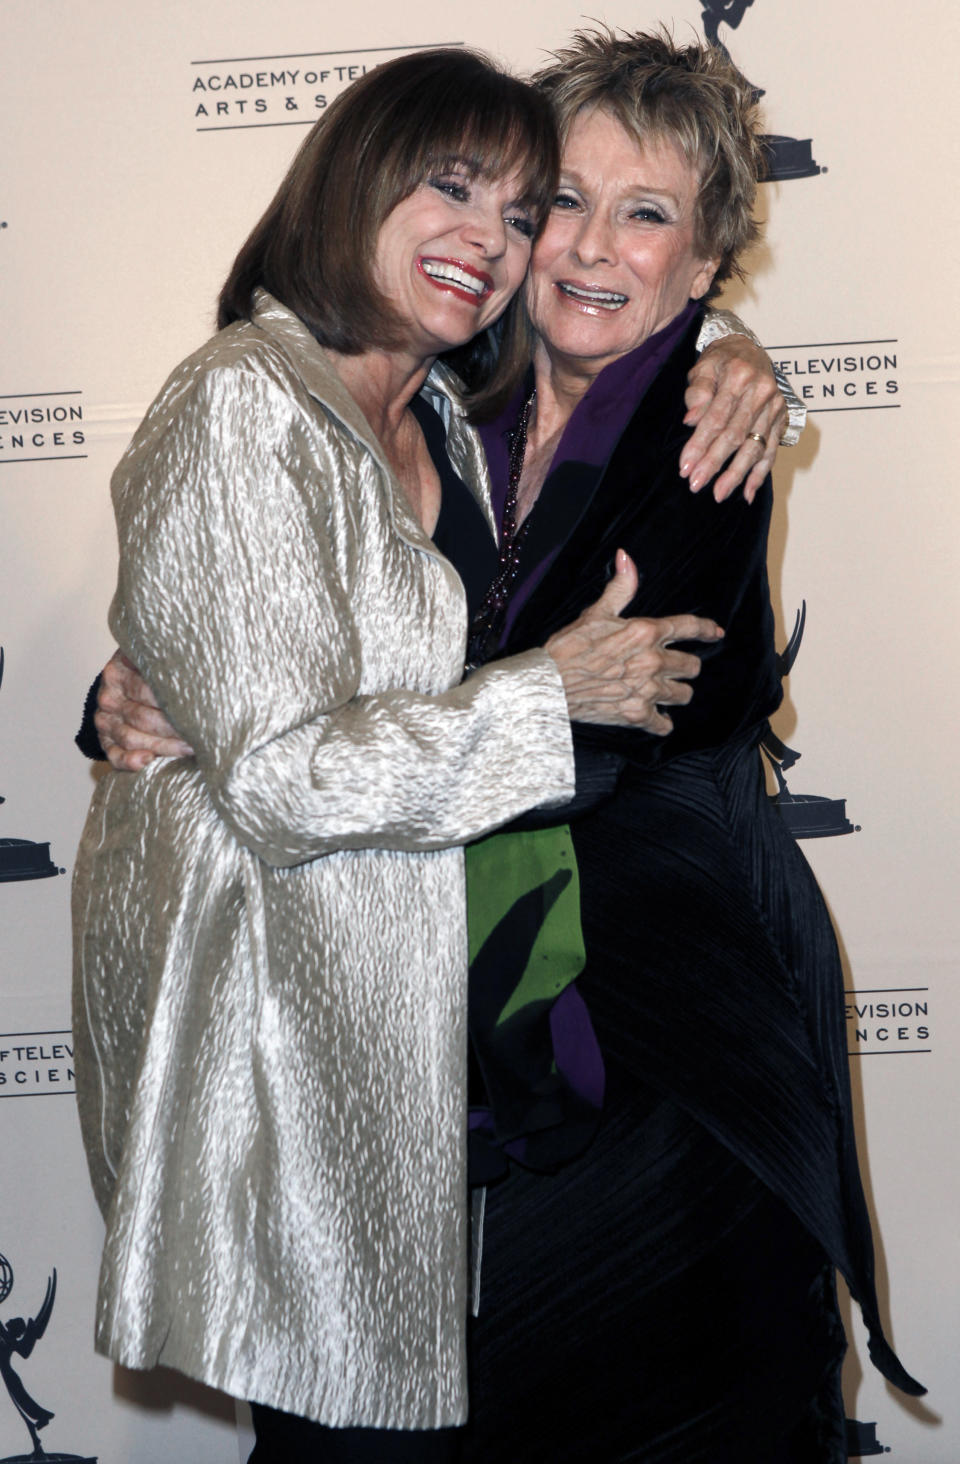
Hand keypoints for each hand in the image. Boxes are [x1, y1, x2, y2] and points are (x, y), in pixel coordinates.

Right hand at [95, 650, 193, 770]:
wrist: (128, 689)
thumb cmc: (152, 676)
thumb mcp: (155, 662)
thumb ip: (168, 663)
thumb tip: (195, 666)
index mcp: (118, 672)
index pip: (146, 689)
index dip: (174, 702)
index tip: (199, 709)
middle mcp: (109, 697)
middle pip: (141, 716)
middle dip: (174, 728)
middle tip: (201, 733)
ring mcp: (105, 720)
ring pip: (131, 738)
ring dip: (163, 746)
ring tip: (190, 749)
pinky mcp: (106, 741)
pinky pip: (114, 756)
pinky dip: (130, 761)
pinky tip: (149, 760)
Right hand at [544, 551, 722, 733]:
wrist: (548, 683)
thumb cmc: (568, 647)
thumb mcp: (595, 612)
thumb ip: (620, 587)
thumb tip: (626, 557)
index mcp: (645, 631)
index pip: (689, 627)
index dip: (707, 629)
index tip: (715, 632)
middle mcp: (652, 661)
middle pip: (692, 666)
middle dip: (685, 666)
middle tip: (673, 667)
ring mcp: (646, 690)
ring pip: (684, 695)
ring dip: (676, 692)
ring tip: (665, 691)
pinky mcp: (636, 714)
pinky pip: (663, 724)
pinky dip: (661, 722)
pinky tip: (655, 717)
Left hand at [681, 335, 788, 502]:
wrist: (749, 349)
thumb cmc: (721, 361)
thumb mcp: (703, 367)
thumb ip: (697, 392)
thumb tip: (692, 419)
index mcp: (740, 376)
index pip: (717, 417)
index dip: (700, 444)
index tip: (685, 466)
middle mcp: (762, 392)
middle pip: (735, 435)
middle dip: (714, 463)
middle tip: (696, 484)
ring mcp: (775, 407)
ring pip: (755, 446)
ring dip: (736, 474)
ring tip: (719, 494)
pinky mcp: (782, 419)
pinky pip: (771, 451)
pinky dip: (760, 474)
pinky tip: (747, 493)